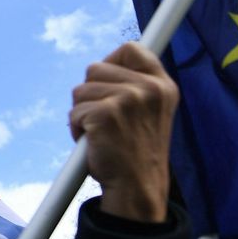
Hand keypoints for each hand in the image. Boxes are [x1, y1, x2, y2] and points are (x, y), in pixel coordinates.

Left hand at [69, 41, 176, 222]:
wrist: (137, 189)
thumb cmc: (136, 152)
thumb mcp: (149, 113)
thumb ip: (136, 87)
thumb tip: (105, 65)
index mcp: (163, 86)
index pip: (131, 49)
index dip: (112, 62)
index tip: (108, 82)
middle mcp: (150, 88)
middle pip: (95, 68)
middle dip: (91, 94)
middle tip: (105, 121)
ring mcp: (128, 99)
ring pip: (80, 90)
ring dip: (82, 113)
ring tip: (101, 135)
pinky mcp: (105, 114)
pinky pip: (74, 111)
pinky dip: (76, 128)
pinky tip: (93, 144)